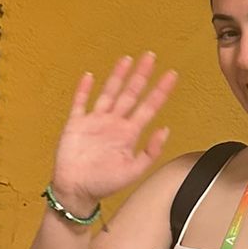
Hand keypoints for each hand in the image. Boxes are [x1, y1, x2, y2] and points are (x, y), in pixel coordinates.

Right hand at [50, 54, 176, 211]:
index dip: (160, 91)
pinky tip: (90, 76)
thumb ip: (150, 151)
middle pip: (130, 94)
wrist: (76, 192)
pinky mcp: (76, 124)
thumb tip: (164, 129)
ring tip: (127, 59)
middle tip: (151, 56)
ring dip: (118, 76)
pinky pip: (80, 103)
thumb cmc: (104, 184)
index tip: (171, 75)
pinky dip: (84, 90)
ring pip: (109, 93)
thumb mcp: (134, 171)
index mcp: (129, 134)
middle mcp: (114, 123)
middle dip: (141, 76)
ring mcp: (95, 122)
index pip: (149, 107)